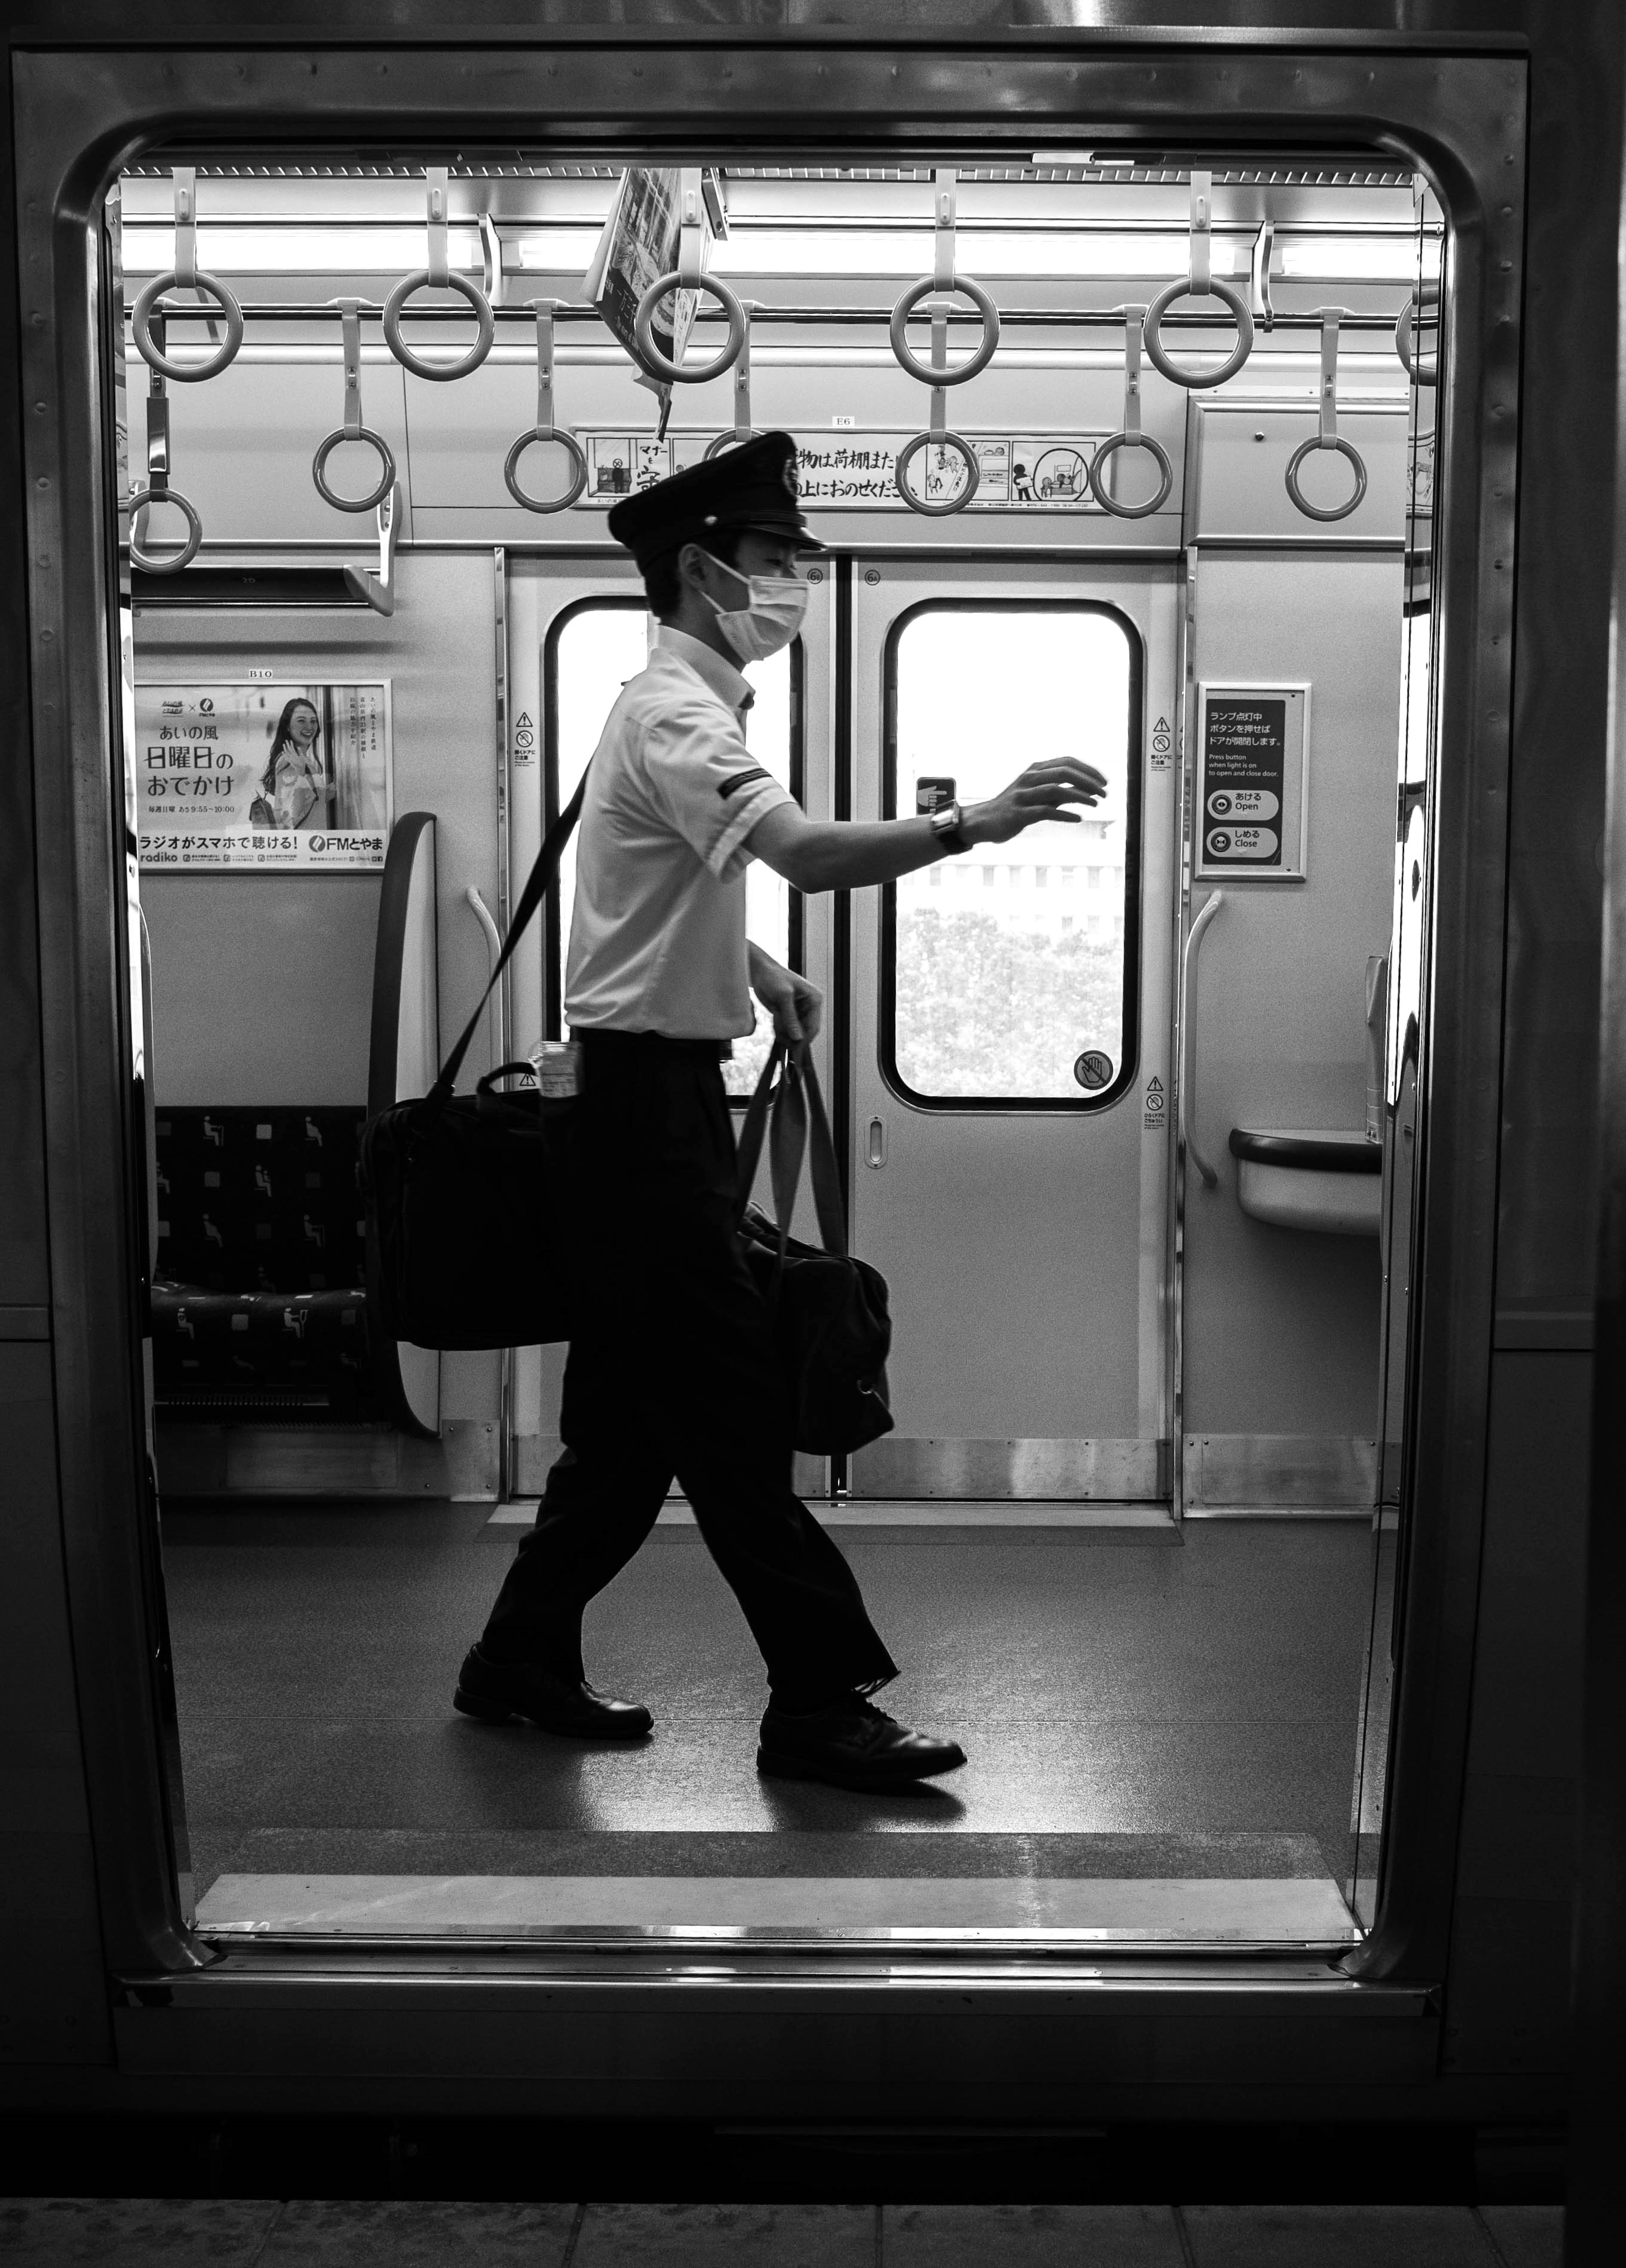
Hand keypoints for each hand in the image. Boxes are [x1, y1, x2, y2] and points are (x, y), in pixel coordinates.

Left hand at [748, 945, 823, 1043]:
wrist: (759, 971)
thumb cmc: (773, 976)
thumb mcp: (783, 996)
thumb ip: (790, 1017)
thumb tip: (797, 1037)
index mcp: (814, 999)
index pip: (813, 1026)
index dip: (804, 1039)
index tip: (795, 1050)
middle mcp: (809, 1007)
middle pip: (804, 1032)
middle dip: (791, 1034)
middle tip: (779, 1031)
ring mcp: (799, 1012)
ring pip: (794, 1033)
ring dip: (784, 1031)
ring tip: (776, 1020)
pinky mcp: (789, 1014)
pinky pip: (786, 1029)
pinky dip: (779, 1029)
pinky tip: (775, 1019)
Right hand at [962, 757, 1108, 845]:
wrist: (984, 821)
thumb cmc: (1015, 807)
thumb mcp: (1039, 794)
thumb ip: (1061, 789)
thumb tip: (1088, 788)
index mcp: (1035, 769)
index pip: (1067, 762)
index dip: (1089, 770)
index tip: (1104, 781)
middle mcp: (1029, 778)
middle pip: (1064, 772)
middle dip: (1088, 781)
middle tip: (1105, 793)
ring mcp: (1023, 795)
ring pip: (1056, 790)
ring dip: (1080, 796)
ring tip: (1096, 804)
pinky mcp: (1018, 814)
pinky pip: (1045, 812)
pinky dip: (1065, 815)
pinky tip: (1078, 818)